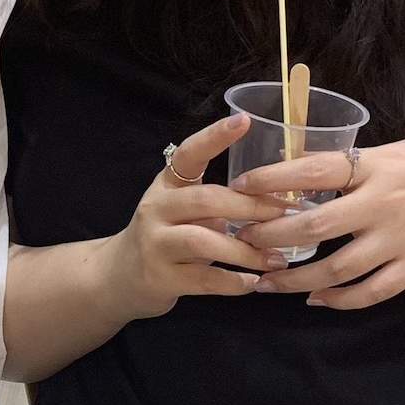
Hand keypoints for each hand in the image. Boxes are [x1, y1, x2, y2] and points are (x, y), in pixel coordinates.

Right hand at [97, 114, 292, 319]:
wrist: (119, 278)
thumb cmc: (164, 237)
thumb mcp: (180, 210)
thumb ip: (215, 202)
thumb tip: (274, 198)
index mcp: (166, 185)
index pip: (188, 154)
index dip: (215, 136)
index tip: (244, 120)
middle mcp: (156, 209)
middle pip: (205, 199)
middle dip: (250, 206)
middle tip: (284, 212)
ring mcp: (155, 244)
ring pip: (204, 241)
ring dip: (246, 251)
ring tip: (276, 259)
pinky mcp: (160, 278)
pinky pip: (204, 279)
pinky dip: (233, 282)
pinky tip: (253, 283)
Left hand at [237, 125, 404, 308]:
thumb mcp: (402, 150)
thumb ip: (357, 166)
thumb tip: (301, 169)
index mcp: (380, 165)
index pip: (314, 169)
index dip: (272, 179)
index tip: (239, 187)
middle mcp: (389, 202)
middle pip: (315, 224)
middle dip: (271, 237)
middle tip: (240, 242)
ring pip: (337, 268)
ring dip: (295, 278)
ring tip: (264, 282)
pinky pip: (372, 292)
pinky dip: (339, 299)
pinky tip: (315, 299)